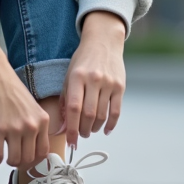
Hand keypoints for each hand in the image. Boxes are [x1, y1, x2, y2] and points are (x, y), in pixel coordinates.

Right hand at [0, 40, 49, 169]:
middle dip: (20, 162)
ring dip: (8, 162)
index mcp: (42, 120)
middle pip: (29, 158)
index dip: (35, 160)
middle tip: (14, 159)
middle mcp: (31, 126)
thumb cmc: (10, 89)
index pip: (44, 151)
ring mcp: (15, 128)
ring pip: (14, 160)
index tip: (28, 160)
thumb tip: (32, 146)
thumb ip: (35, 125)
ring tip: (4, 158)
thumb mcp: (32, 106)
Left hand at [62, 11, 126, 148]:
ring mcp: (108, 83)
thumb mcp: (68, 76)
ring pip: (102, 115)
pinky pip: (116, 111)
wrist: (103, 42)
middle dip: (83, 130)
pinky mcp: (120, 86)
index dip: (71, 128)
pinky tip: (105, 130)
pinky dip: (111, 124)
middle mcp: (93, 80)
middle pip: (88, 114)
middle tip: (80, 135)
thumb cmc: (82, 61)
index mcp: (77, 77)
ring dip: (95, 128)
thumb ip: (65, 100)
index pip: (73, 108)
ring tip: (89, 130)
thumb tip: (63, 126)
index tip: (70, 141)